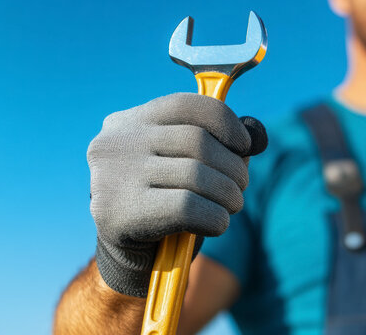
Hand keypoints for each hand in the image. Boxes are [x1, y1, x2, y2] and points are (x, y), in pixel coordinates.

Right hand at [87, 93, 266, 296]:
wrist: (129, 259)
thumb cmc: (167, 206)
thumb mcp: (189, 167)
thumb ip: (221, 146)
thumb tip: (256, 135)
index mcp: (128, 123)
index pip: (186, 106)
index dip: (226, 122)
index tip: (244, 146)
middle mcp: (113, 144)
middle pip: (196, 141)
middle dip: (232, 166)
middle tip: (241, 187)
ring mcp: (109, 177)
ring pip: (196, 175)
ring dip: (229, 194)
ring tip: (233, 205)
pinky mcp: (116, 213)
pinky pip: (187, 207)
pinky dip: (215, 217)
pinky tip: (217, 224)